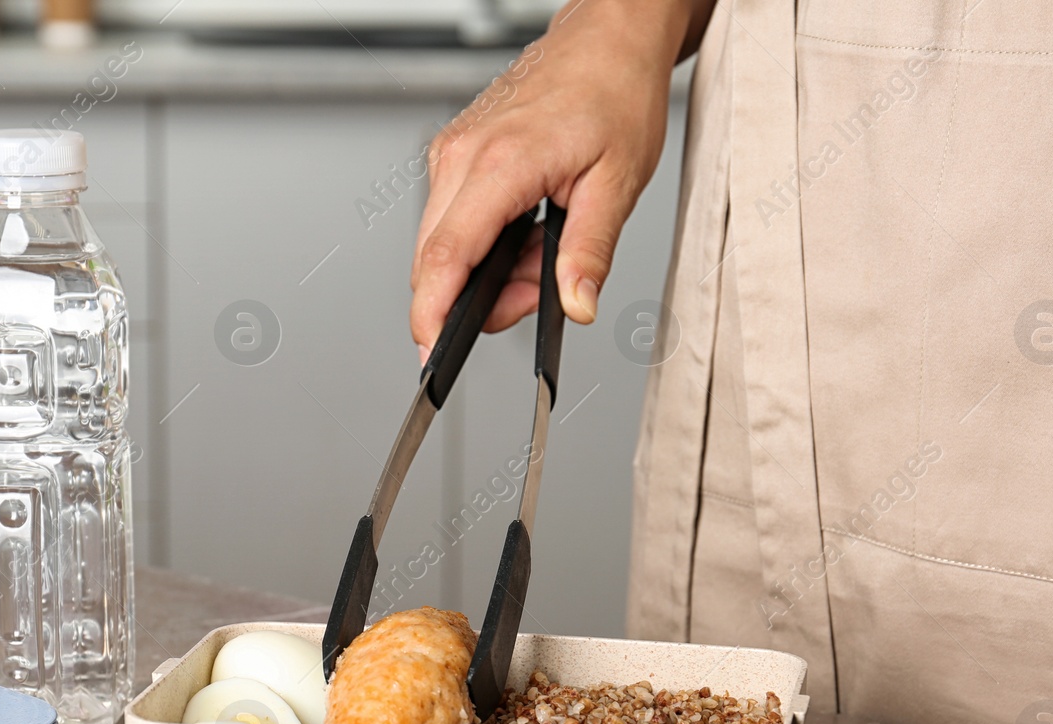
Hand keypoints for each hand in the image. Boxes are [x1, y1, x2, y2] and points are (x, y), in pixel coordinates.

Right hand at [410, 0, 709, 359]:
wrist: (607, 40)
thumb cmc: (614, 94)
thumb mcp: (618, 184)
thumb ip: (590, 253)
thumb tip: (575, 305)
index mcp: (500, 164)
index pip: (446, 257)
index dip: (433, 315)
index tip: (434, 354)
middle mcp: (462, 155)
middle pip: (434, 261)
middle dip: (477, 300)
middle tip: (538, 292)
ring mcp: (452, 153)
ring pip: (441, 246)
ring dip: (485, 272)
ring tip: (544, 253)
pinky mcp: (454, 155)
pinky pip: (450, 222)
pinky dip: (484, 246)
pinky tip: (526, 232)